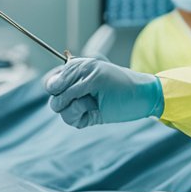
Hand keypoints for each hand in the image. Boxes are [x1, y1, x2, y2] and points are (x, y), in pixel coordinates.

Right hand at [46, 57, 162, 127]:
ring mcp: (77, 104)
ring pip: (59, 108)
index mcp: (74, 73)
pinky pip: (70, 118)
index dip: (55, 84)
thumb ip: (69, 81)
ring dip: (76, 103)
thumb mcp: (94, 76)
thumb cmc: (120, 82)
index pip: (50, 81)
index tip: (66, 84)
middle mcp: (73, 89)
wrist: (140, 98)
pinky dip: (80, 112)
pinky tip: (94, 109)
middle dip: (66, 94)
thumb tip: (50, 88)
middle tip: (85, 90)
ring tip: (93, 100)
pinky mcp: (83, 118)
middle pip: (53, 96)